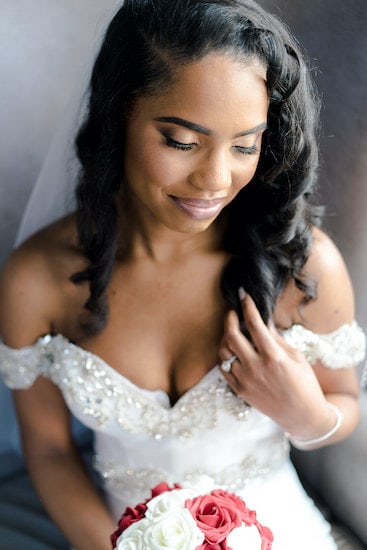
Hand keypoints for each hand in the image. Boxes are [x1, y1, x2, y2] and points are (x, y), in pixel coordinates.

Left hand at [219, 290, 333, 438]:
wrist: (302, 416)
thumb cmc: (304, 384)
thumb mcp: (296, 357)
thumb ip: (276, 338)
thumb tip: (263, 320)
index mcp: (273, 357)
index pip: (254, 324)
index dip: (247, 306)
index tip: (243, 295)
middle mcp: (255, 368)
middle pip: (231, 335)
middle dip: (230, 318)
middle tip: (233, 311)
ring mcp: (245, 380)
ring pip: (224, 351)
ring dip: (225, 336)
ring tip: (233, 330)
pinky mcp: (239, 390)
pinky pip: (223, 368)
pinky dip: (224, 355)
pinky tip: (230, 349)